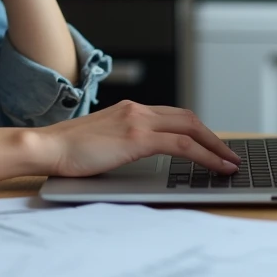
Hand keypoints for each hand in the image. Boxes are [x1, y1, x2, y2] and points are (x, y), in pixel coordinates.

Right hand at [33, 100, 240, 177]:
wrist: (47, 147)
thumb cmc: (67, 151)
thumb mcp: (101, 141)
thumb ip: (122, 141)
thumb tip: (138, 156)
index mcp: (128, 109)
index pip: (172, 115)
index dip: (196, 130)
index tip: (210, 143)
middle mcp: (136, 109)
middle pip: (187, 118)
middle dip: (212, 136)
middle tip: (228, 154)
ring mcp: (138, 120)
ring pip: (190, 128)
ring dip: (215, 145)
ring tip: (229, 162)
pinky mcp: (138, 137)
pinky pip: (182, 145)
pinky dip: (205, 155)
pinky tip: (216, 166)